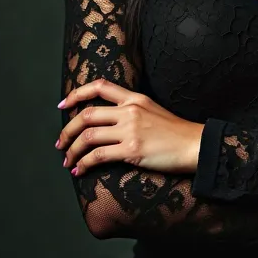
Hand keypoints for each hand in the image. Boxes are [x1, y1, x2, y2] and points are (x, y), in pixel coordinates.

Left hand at [56, 79, 204, 175]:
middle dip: (67, 131)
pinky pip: (97, 156)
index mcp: (135, 98)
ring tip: (68, 161)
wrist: (196, 145)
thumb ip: (132, 111)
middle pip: (86, 115)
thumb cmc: (177, 133)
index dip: (76, 94)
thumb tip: (110, 122)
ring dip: (72, 150)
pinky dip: (84, 164)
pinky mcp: (132, 150)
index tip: (62, 105)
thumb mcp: (154, 111)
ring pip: (87, 137)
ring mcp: (130, 130)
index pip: (99, 86)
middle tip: (60, 144)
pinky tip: (80, 171)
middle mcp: (130, 111)